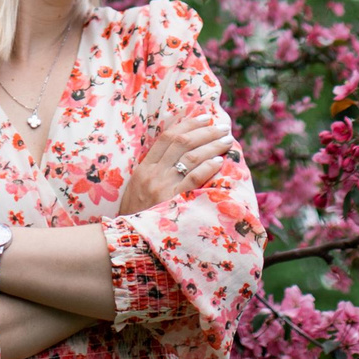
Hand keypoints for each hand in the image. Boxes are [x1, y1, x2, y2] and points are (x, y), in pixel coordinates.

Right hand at [115, 106, 234, 216]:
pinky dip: (207, 167)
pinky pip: (194, 179)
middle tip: (222, 126)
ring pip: (191, 157)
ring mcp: (163, 186)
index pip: (166, 137)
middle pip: (182, 142)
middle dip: (205, 131)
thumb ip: (154, 171)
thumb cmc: (137, 217)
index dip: (186, 123)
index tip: (203, 116)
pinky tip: (219, 161)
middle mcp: (153, 173)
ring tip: (227, 140)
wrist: (130, 241)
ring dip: (212, 145)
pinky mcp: (173, 201)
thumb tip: (177, 154)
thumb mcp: (137, 189)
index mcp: (144, 168)